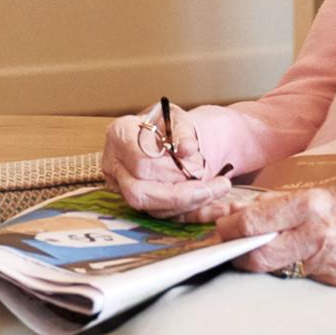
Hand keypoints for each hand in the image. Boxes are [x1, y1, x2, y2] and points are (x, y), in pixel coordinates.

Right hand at [101, 106, 239, 217]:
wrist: (164, 133)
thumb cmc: (166, 123)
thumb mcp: (175, 117)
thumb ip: (182, 131)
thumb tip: (186, 148)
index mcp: (119, 136)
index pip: (140, 162)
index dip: (168, 167)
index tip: (194, 160)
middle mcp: (116, 166)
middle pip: (139, 193)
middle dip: (180, 194)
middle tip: (214, 183)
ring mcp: (126, 189)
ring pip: (153, 210)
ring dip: (192, 204)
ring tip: (219, 189)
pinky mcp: (143, 204)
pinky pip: (169, 217)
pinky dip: (197, 214)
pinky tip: (219, 207)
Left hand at [220, 178, 335, 287]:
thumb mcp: (325, 189)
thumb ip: (284, 204)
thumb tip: (242, 211)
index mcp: (313, 206)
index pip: (253, 224)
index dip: (229, 228)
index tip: (221, 226)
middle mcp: (319, 237)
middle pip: (258, 256)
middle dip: (238, 253)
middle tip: (231, 245)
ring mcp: (330, 264)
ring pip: (279, 268)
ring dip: (267, 259)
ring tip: (268, 245)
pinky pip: (305, 274)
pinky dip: (297, 264)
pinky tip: (306, 253)